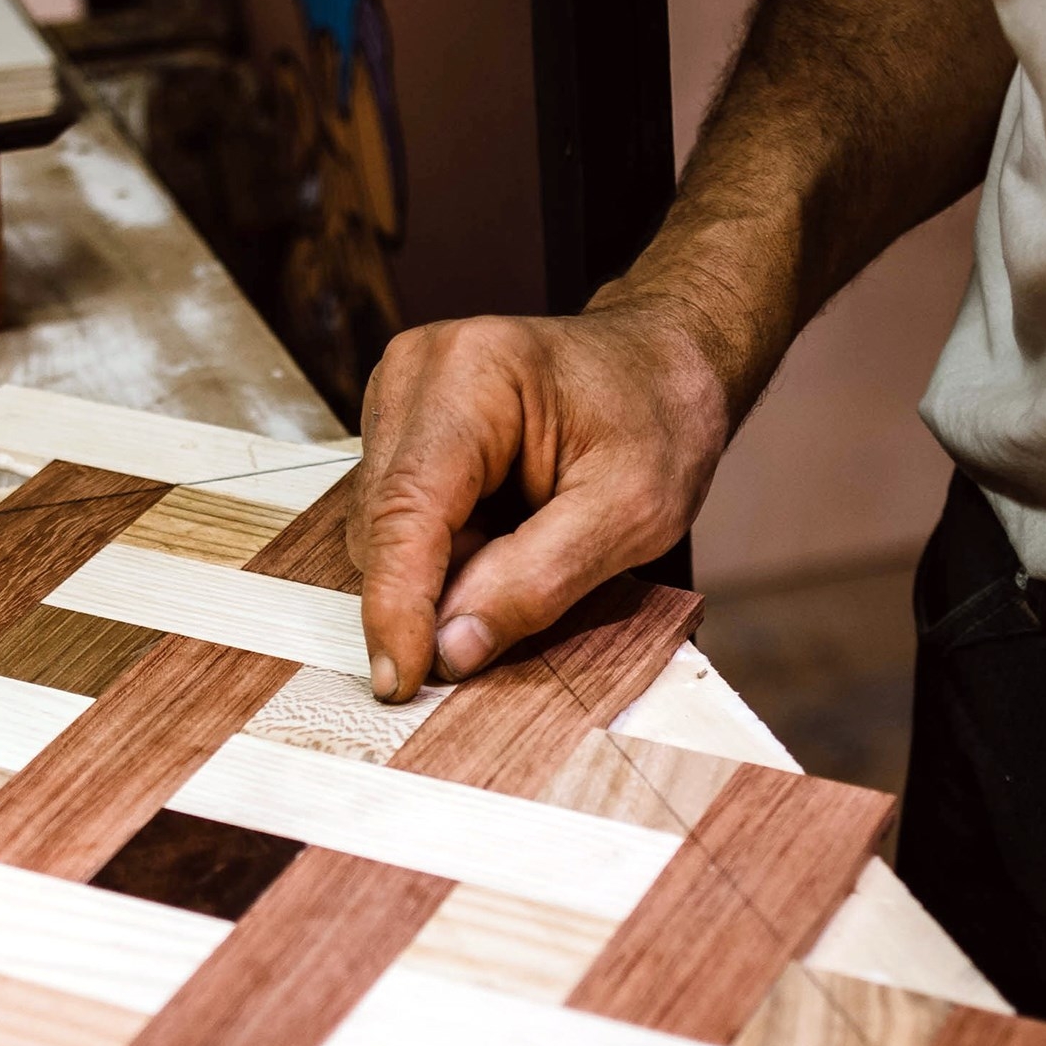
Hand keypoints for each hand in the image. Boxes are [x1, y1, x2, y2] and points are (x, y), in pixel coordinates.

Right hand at [351, 298, 734, 700]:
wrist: (662, 363)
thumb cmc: (658, 419)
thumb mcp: (633, 513)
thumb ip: (540, 581)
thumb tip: (451, 648)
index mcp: (470, 374)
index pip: (406, 510)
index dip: (396, 605)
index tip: (401, 683)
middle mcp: (415, 373)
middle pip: (385, 525)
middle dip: (435, 590)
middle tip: (527, 598)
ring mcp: (398, 395)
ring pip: (384, 529)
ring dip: (445, 568)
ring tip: (530, 541)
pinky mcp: (399, 425)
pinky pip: (397, 518)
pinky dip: (446, 549)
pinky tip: (503, 531)